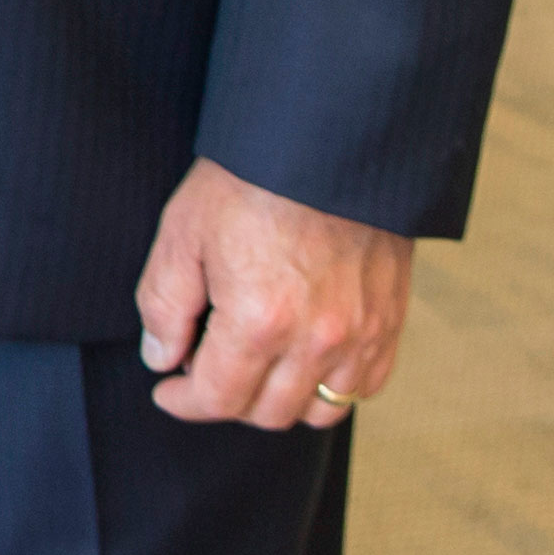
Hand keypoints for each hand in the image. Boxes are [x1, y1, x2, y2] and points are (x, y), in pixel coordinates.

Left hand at [136, 157, 415, 431]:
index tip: (167, 390)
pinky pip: (364, 384)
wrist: (324, 142)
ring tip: (252, 364)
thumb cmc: (246, 180)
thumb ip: (164, 305)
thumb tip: (162, 359)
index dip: (184, 402)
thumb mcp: (182, 233)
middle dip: (226, 398)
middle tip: (203, 366)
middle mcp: (318, 339)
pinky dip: (331, 385)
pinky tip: (301, 357)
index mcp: (260, 321)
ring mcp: (362, 334)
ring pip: (320, 408)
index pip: (219, 398)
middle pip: (267, 412)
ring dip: (279, 399)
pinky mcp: (391, 321)